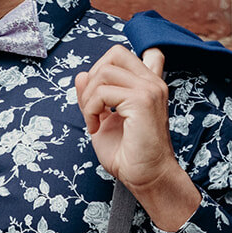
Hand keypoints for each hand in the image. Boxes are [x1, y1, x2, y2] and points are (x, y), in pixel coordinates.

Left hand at [74, 46, 201, 232]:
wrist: (146, 178)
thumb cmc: (129, 155)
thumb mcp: (103, 121)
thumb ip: (93, 97)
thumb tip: (80, 75)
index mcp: (147, 85)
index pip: (126, 55)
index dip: (104, 67)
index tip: (100, 99)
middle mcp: (152, 82)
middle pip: (114, 54)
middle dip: (93, 77)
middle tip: (91, 107)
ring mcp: (149, 89)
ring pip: (104, 72)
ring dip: (89, 98)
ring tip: (93, 121)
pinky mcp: (142, 101)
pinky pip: (103, 91)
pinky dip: (91, 109)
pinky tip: (95, 128)